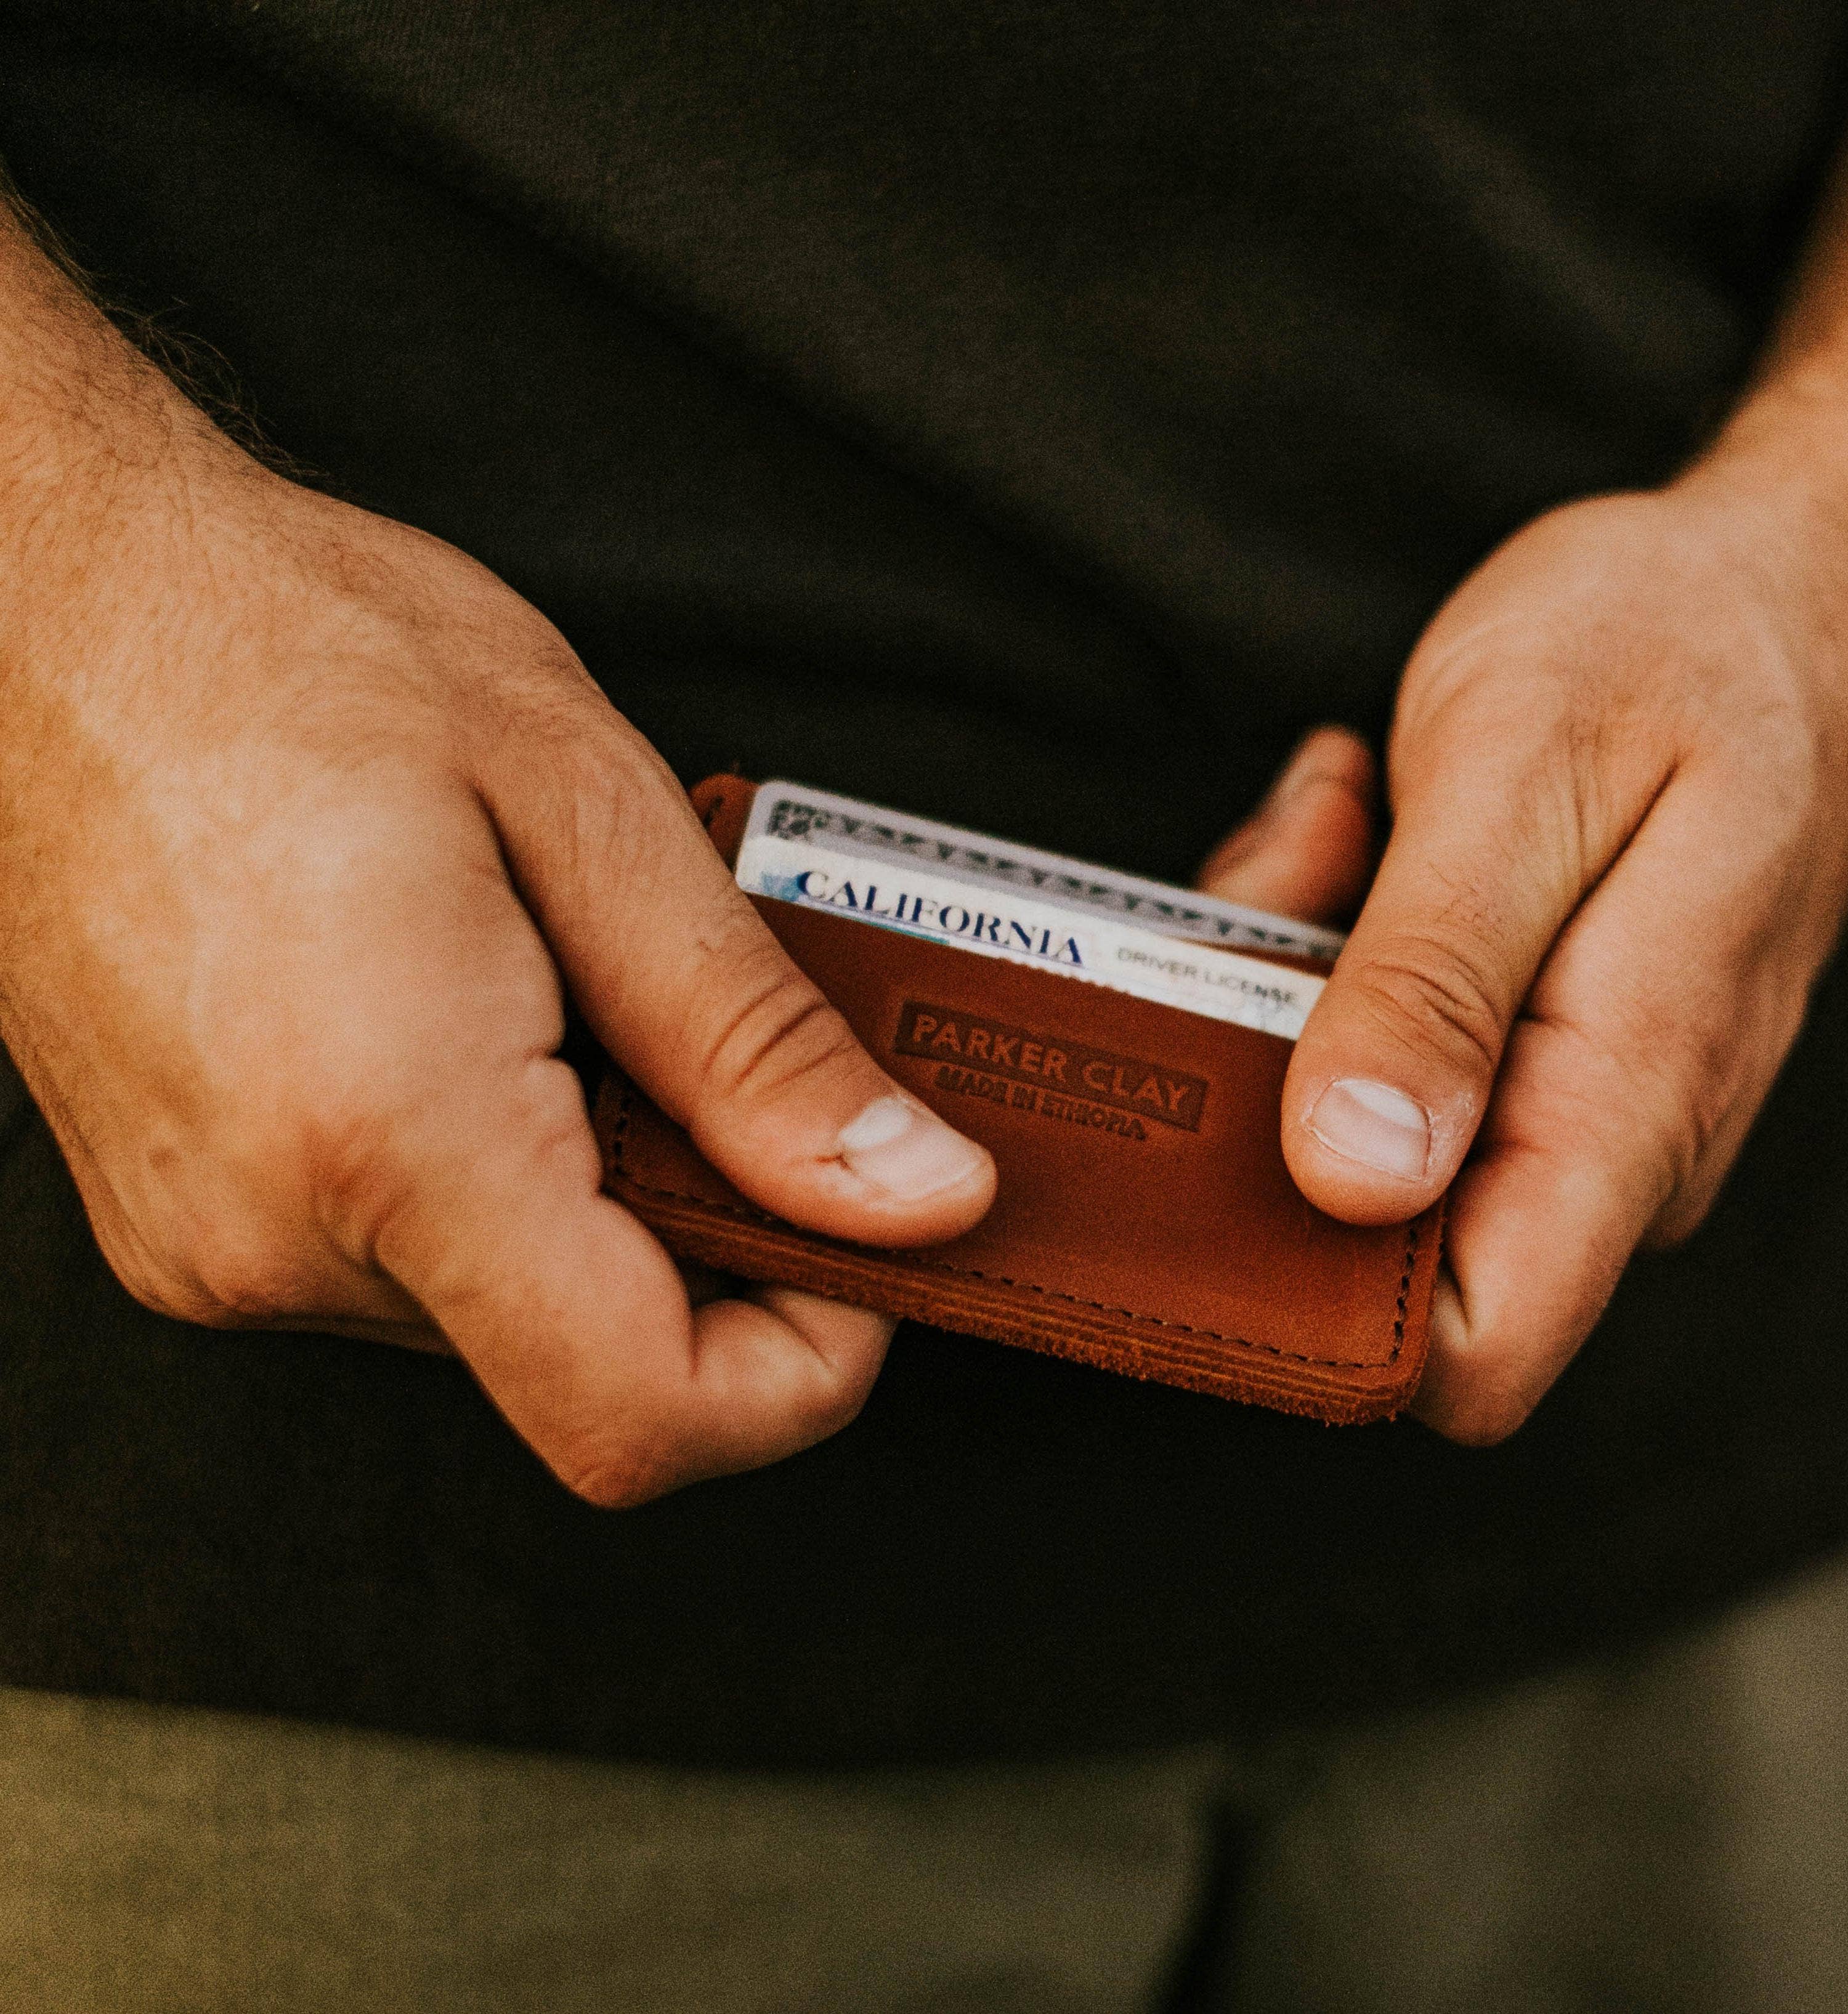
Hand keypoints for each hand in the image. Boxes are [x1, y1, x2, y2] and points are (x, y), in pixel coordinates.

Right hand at [0, 415, 994, 1506]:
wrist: (47, 608)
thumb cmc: (293, 650)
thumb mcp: (588, 808)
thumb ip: (756, 1044)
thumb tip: (916, 1195)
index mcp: (390, 1132)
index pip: (646, 1411)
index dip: (807, 1363)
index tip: (870, 1232)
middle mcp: (277, 1236)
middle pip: (595, 1364)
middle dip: (714, 1240)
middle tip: (724, 1054)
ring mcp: (217, 1244)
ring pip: (512, 1318)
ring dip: (605, 1192)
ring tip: (575, 1004)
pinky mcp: (194, 1221)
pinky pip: (417, 1265)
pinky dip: (509, 1179)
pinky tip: (492, 1027)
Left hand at [1202, 485, 1847, 1442]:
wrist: (1783, 594)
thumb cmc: (1672, 651)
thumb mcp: (1520, 776)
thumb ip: (1434, 983)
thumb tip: (1350, 1177)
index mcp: (1624, 1105)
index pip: (1474, 1351)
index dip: (1323, 1313)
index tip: (1220, 1154)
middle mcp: (1602, 1139)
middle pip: (1368, 1239)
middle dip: (1270, 1083)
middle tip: (1294, 889)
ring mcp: (1565, 1097)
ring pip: (1351, 1129)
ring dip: (1298, 982)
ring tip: (1345, 823)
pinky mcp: (1526, 1047)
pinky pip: (1378, 1052)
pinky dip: (1335, 947)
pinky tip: (1365, 827)